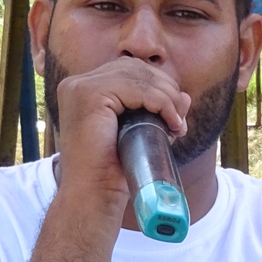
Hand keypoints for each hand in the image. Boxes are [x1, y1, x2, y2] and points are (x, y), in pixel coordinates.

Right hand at [53, 57, 191, 212]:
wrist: (94, 194)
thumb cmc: (113, 168)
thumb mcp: (139, 131)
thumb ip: (158, 110)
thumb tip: (185, 96)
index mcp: (83, 88)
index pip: (128, 70)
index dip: (157, 85)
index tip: (176, 114)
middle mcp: (77, 84)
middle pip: (134, 68)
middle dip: (164, 89)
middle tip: (179, 119)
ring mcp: (80, 87)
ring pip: (137, 76)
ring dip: (166, 97)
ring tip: (177, 123)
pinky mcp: (88, 95)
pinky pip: (136, 88)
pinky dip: (160, 102)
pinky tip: (170, 121)